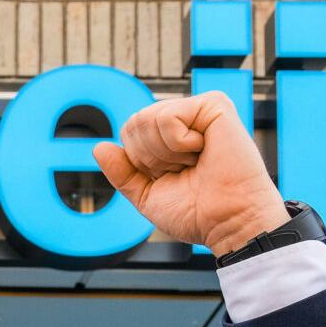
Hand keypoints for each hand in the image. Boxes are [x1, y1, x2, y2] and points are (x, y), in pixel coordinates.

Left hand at [92, 92, 288, 257]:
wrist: (227, 222)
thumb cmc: (196, 213)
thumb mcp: (147, 195)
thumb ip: (122, 173)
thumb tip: (98, 147)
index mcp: (171, 137)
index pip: (129, 133)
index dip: (139, 162)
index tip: (170, 176)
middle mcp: (186, 119)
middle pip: (134, 122)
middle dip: (149, 157)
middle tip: (184, 170)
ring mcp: (200, 109)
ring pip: (146, 118)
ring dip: (165, 153)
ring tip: (195, 162)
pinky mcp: (214, 104)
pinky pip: (167, 117)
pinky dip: (178, 143)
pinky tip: (203, 151)